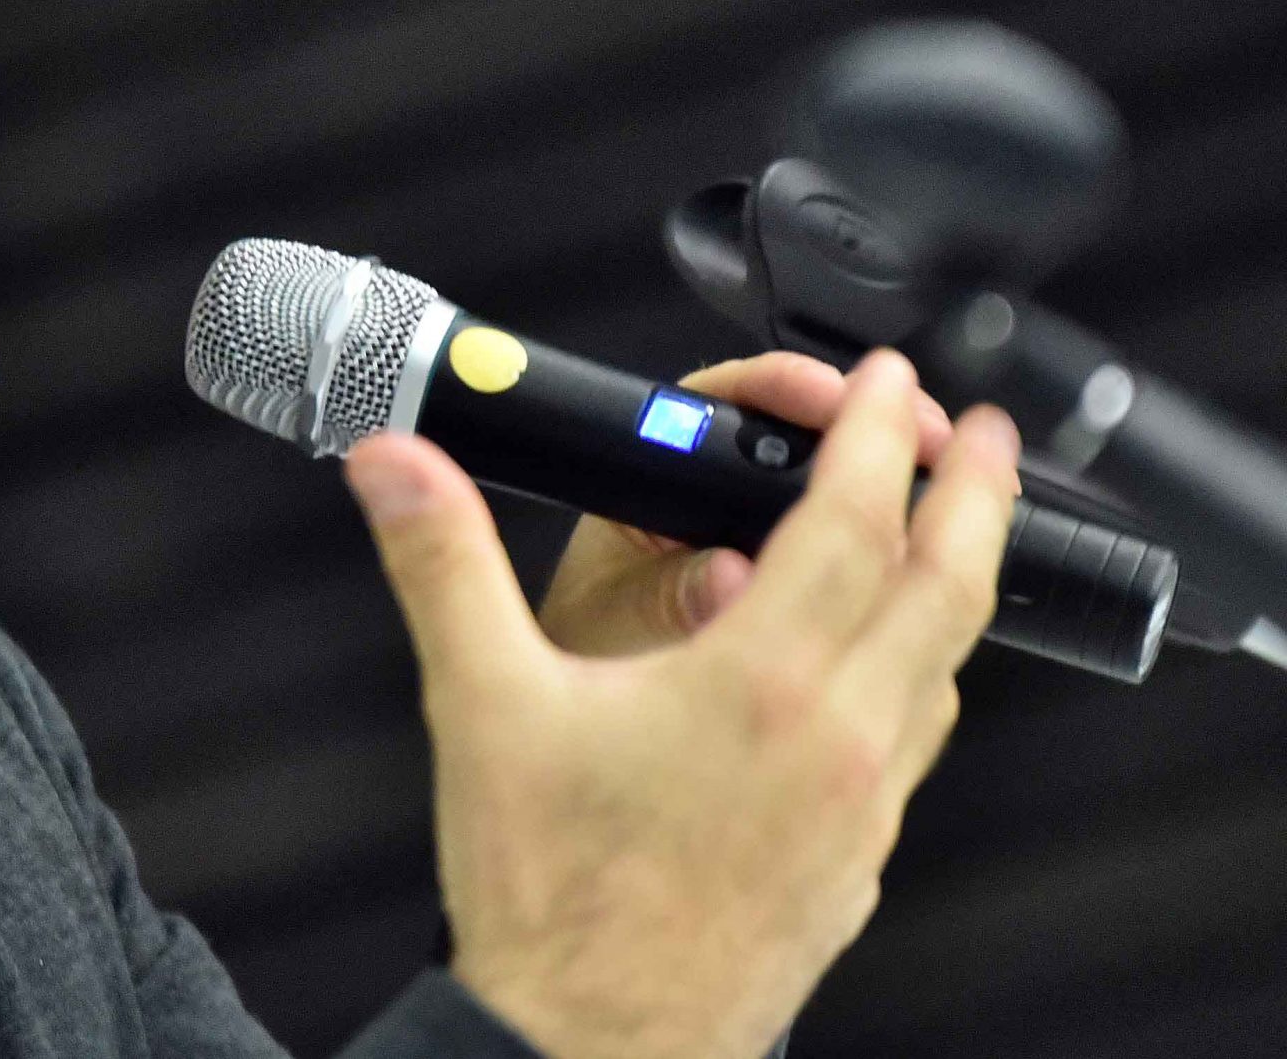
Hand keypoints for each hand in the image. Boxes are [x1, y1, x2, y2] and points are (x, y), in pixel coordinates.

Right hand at [346, 350, 1019, 1058]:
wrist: (588, 1049)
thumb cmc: (547, 897)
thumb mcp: (480, 706)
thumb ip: (441, 563)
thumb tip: (397, 464)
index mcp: (760, 686)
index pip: (853, 524)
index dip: (876, 435)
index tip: (891, 382)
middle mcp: (837, 743)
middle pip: (947, 587)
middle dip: (973, 491)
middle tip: (977, 433)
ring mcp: (860, 813)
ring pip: (946, 671)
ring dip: (958, 585)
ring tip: (948, 539)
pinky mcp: (856, 867)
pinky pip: (918, 744)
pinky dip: (924, 676)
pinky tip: (882, 677)